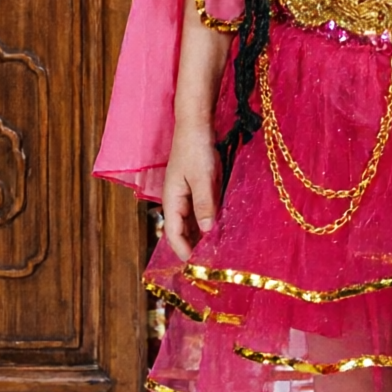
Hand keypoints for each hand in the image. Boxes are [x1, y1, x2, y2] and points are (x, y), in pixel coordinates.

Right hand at [161, 123, 219, 260]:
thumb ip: (204, 204)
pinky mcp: (196, 188)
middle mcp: (176, 200)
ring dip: (201, 235)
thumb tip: (206, 231)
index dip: (183, 250)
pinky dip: (207, 221)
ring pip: (192, 221)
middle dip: (193, 246)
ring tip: (216, 250)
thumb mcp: (203, 178)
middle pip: (182, 230)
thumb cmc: (196, 150)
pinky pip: (200, 210)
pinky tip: (220, 227)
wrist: (196, 126)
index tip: (194, 265)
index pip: (173, 233)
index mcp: (171, 200)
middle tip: (209, 262)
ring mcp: (186, 194)